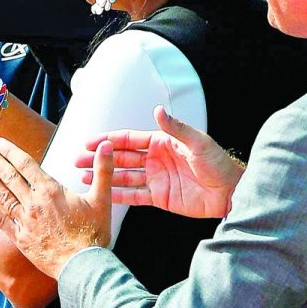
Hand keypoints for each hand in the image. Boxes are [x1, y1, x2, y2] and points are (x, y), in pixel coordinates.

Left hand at [0, 137, 112, 277]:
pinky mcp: (20, 238)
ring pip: (2, 194)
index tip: (0, 142)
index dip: (12, 151)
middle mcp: (33, 203)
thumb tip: (107, 144)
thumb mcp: (102, 199)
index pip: (26, 164)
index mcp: (50, 190)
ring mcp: (24, 221)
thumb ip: (103, 170)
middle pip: (10, 176)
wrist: (82, 266)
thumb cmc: (94, 233)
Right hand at [74, 104, 245, 218]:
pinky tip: (102, 194)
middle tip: (77, 159)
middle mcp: (155, 159)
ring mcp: (155, 178)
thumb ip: (176, 128)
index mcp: (161, 142)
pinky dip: (117, 195)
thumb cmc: (217, 162)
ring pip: (123, 176)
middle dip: (100, 158)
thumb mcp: (197, 142)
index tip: (90, 142)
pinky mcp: (159, 197)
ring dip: (104, 176)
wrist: (229, 191)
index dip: (109, 140)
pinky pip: (134, 196)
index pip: (129, 139)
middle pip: (121, 158)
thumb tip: (157, 110)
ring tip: (83, 176)